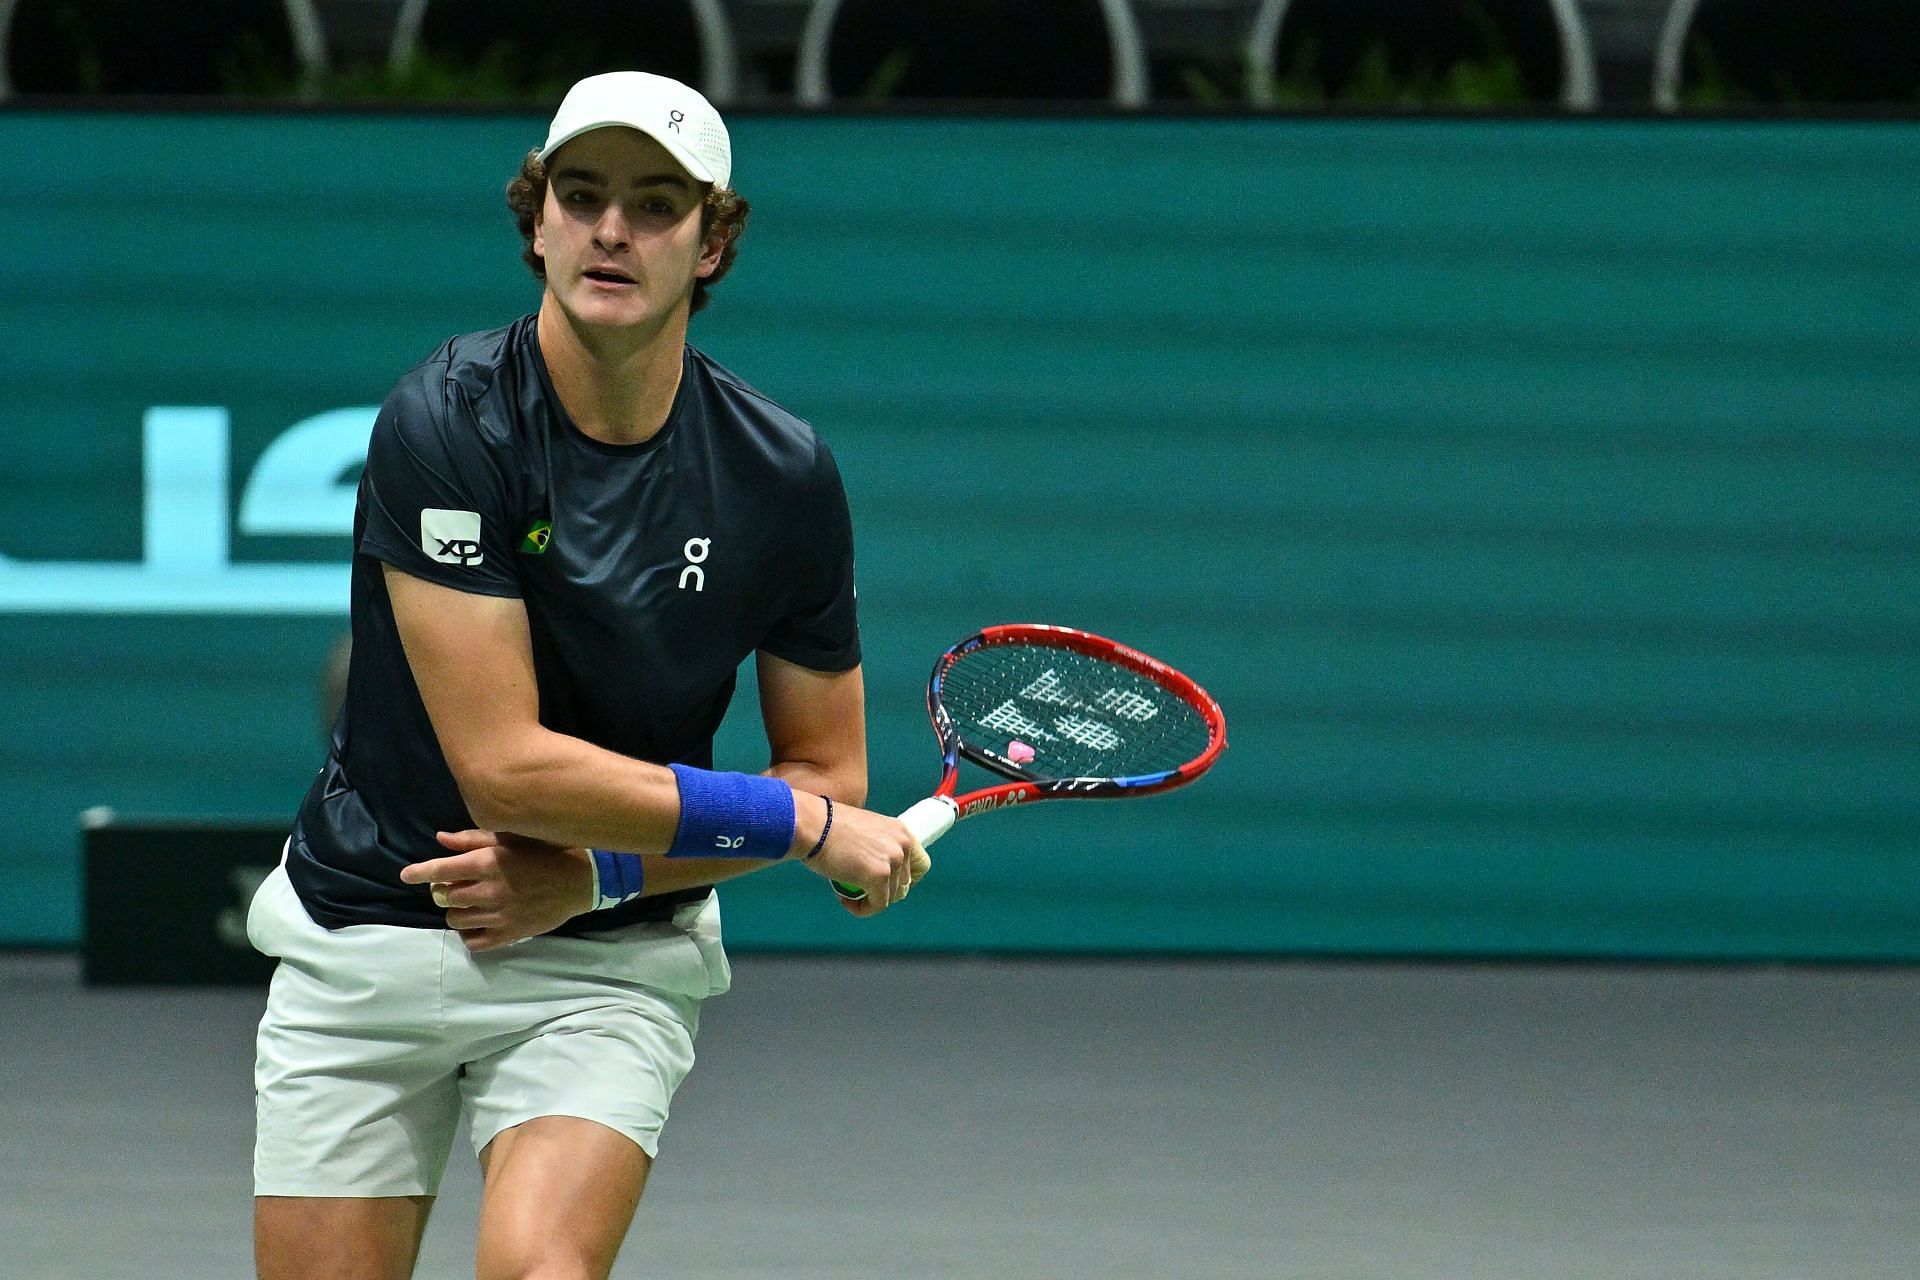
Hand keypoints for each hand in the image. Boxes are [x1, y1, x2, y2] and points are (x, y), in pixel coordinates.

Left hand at [398, 829, 591, 951]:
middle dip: (444, 890)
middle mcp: (489, 891)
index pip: (441, 870)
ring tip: (470, 904)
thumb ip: (473, 839)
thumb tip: (440, 840)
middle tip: (457, 885)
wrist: (580, 881)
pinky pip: (473, 942)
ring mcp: (498, 916)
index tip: (407, 875)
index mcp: (488, 863)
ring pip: (455, 920)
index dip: (419, 872)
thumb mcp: (511, 838)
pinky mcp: (509, 935)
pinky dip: (470, 933)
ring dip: (457, 911)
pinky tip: (478, 923)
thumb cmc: (544, 853)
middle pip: (444, 897)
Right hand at [795, 796, 926, 916]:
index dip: (905, 880)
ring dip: (870, 900)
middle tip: (860, 890)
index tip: (887, 885)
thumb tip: (882, 872)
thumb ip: (879, 847)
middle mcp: (903, 844)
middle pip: (905, 884)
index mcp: (901, 832)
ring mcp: (893, 860)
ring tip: (847, 893)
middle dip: (884, 892)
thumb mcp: (866, 831)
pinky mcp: (879, 876)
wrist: (813, 825)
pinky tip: (846, 901)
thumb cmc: (829, 828)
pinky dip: (862, 909)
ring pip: (890, 897)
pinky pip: (877, 905)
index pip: (921, 865)